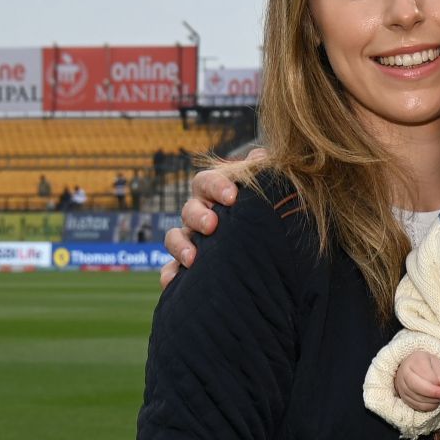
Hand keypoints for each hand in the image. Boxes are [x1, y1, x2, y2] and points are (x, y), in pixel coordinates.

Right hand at [158, 151, 262, 287]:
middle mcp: (200, 214)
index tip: (232, 196)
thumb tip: (259, 155)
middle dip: (198, 216)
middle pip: (189, 209)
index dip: (217, 186)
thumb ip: (264, 175)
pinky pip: (171, 269)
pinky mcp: (187, 266)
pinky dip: (170, 275)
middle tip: (212, 226)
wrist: (268, 249)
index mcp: (216, 194)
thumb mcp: (269, 195)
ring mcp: (192, 240)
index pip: (207, 182)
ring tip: (193, 259)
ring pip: (175, 237)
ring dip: (181, 246)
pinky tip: (173, 283)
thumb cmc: (267, 214)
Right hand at [395, 352, 439, 410]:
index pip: (422, 371)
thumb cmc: (428, 365)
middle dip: (432, 392)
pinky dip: (428, 406)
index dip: (435, 380)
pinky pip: (416, 405)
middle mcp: (404, 373)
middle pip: (415, 386)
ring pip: (416, 397)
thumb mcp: (437, 363)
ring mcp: (402, 387)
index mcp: (413, 360)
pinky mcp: (404, 398)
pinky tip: (436, 402)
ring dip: (432, 400)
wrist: (414, 370)